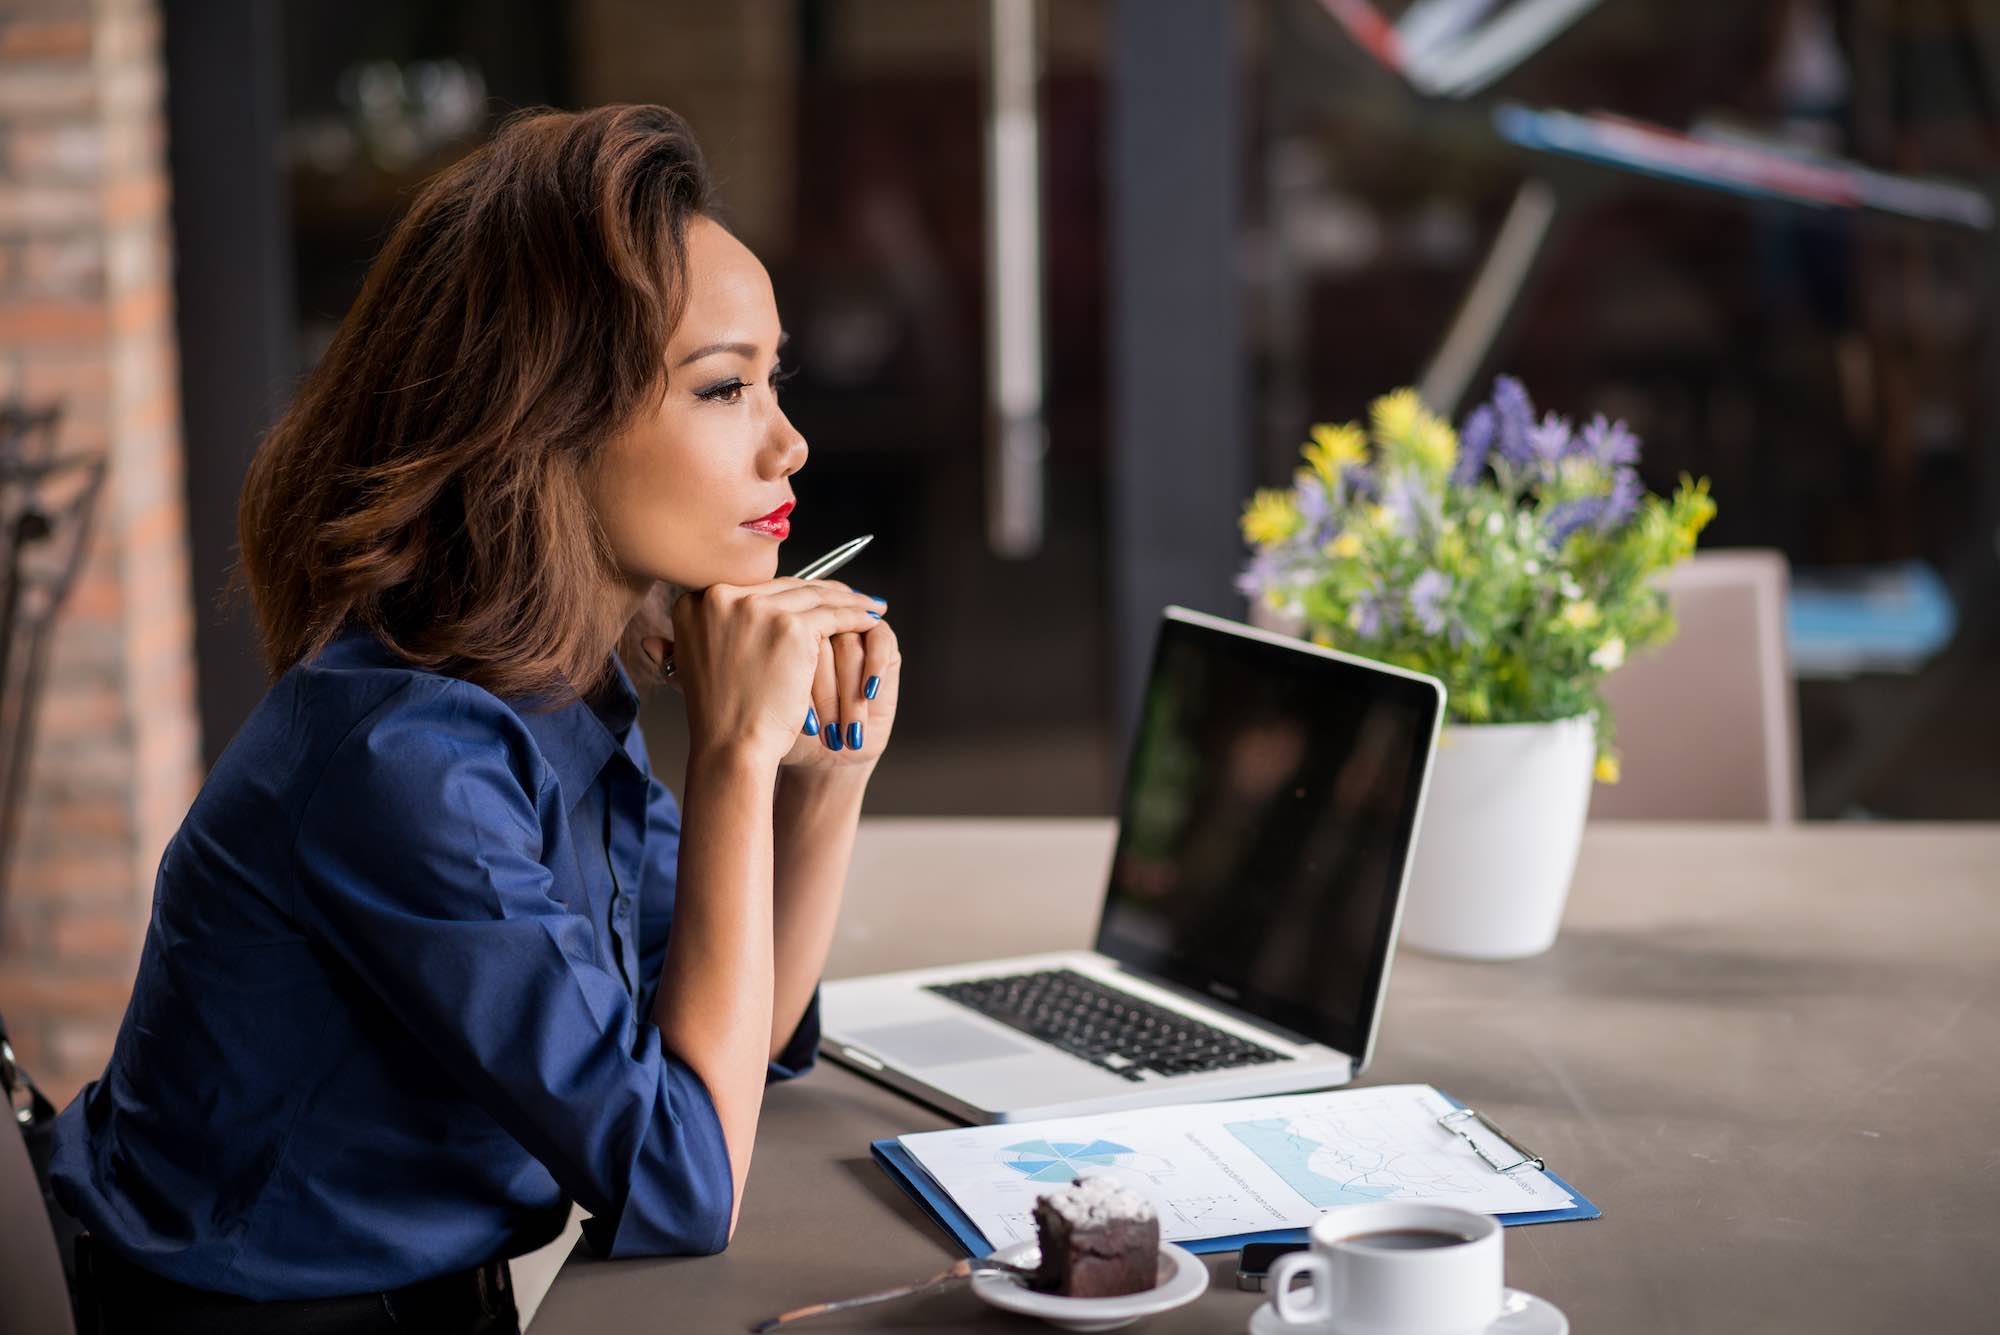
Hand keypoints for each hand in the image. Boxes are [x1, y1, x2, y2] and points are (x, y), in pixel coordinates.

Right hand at [644, 579, 882, 772]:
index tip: (812, 594)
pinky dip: (856, 616)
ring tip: (866, 605)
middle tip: (848, 594)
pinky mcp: (790, 627)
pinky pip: (834, 615)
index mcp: (695, 602)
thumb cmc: (720, 715)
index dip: (788, 592)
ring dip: (845, 600)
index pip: (755, 588)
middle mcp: (720, 596)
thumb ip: (706, 635)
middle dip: (821, 591)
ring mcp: (756, 609)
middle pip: (785, 587)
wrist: (731, 745)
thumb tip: (695, 627)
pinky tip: (870, 619)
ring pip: (813, 596)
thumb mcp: (699, 663)